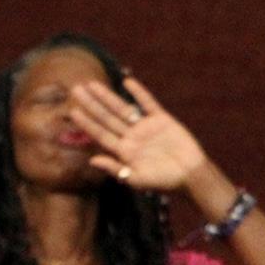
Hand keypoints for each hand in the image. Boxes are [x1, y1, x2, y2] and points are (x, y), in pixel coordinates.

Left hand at [71, 76, 210, 193]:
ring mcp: (145, 127)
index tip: (73, 111)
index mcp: (124, 151)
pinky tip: (127, 82)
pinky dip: (138, 93)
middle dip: (91, 104)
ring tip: (91, 84)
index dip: (87, 123)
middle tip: (74, 90)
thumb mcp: (138, 180)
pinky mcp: (161, 120)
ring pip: (122, 108)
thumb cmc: (165, 182)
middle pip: (107, 118)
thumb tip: (92, 159)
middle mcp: (131, 137)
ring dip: (107, 96)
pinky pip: (148, 103)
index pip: (101, 134)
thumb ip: (116, 169)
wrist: (192, 175)